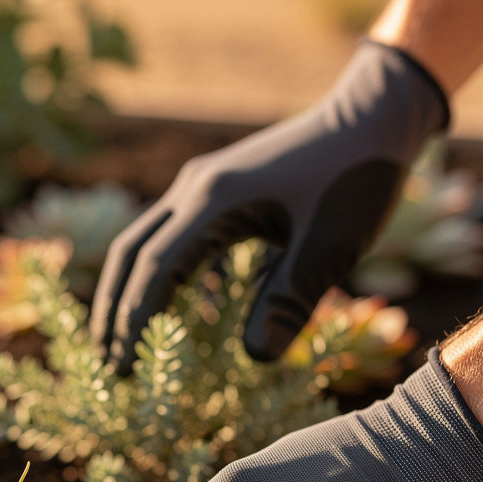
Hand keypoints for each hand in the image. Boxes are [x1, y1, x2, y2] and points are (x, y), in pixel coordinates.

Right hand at [91, 40, 447, 370]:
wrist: (375, 116)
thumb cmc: (358, 179)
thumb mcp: (330, 247)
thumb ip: (289, 300)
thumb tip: (255, 360)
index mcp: (215, 200)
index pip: (155, 268)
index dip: (134, 320)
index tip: (123, 365)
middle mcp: (195, 188)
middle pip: (130, 252)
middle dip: (114, 309)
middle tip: (108, 363)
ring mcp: (202, 185)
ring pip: (145, 242)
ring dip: (130, 292)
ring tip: (124, 342)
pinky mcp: (217, 191)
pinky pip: (173, 237)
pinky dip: (160, 276)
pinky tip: (171, 311)